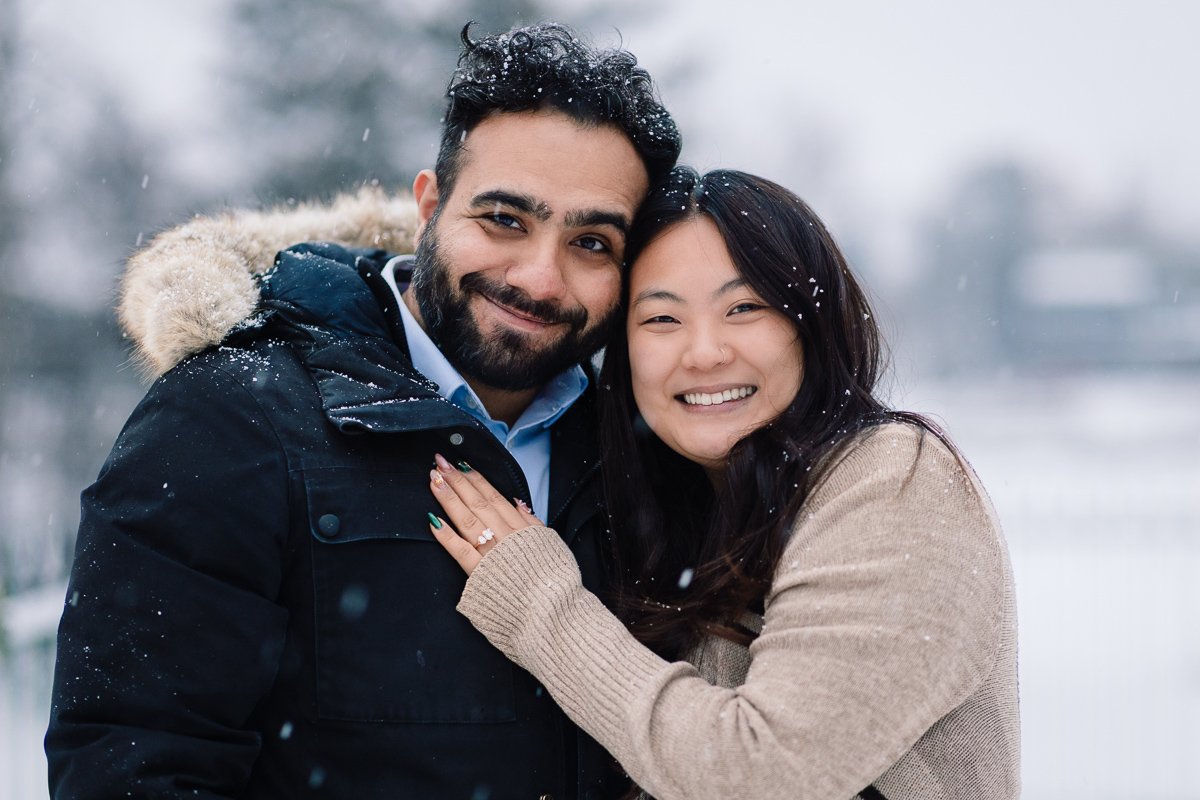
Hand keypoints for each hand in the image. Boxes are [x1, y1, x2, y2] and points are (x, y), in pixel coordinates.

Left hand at [427, 453, 542, 573]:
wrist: (552, 610)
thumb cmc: (553, 582)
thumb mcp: (551, 544)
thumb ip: (532, 523)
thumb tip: (518, 503)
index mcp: (522, 529)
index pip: (494, 497)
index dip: (476, 479)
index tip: (461, 465)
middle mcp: (505, 536)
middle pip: (477, 502)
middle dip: (457, 481)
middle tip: (440, 463)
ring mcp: (491, 553)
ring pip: (467, 519)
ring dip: (449, 499)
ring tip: (435, 481)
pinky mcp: (479, 573)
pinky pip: (459, 550)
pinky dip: (446, 535)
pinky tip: (433, 520)